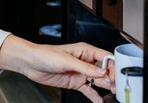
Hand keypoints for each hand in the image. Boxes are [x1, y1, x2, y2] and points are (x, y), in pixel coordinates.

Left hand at [0, 35, 114, 102]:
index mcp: (85, 50)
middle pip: (105, 70)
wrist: (31, 63)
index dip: (113, 67)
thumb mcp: (66, 60)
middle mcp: (85, 61)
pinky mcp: (76, 82)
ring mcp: (81, 72)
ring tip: (113, 94)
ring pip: (99, 80)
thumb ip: (85, 67)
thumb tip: (102, 72)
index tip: (116, 77)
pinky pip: (89, 90)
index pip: (105, 58)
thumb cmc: (45, 55)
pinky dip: (95, 96)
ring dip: (106, 87)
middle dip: (112, 78)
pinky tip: (100, 101)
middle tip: (116, 88)